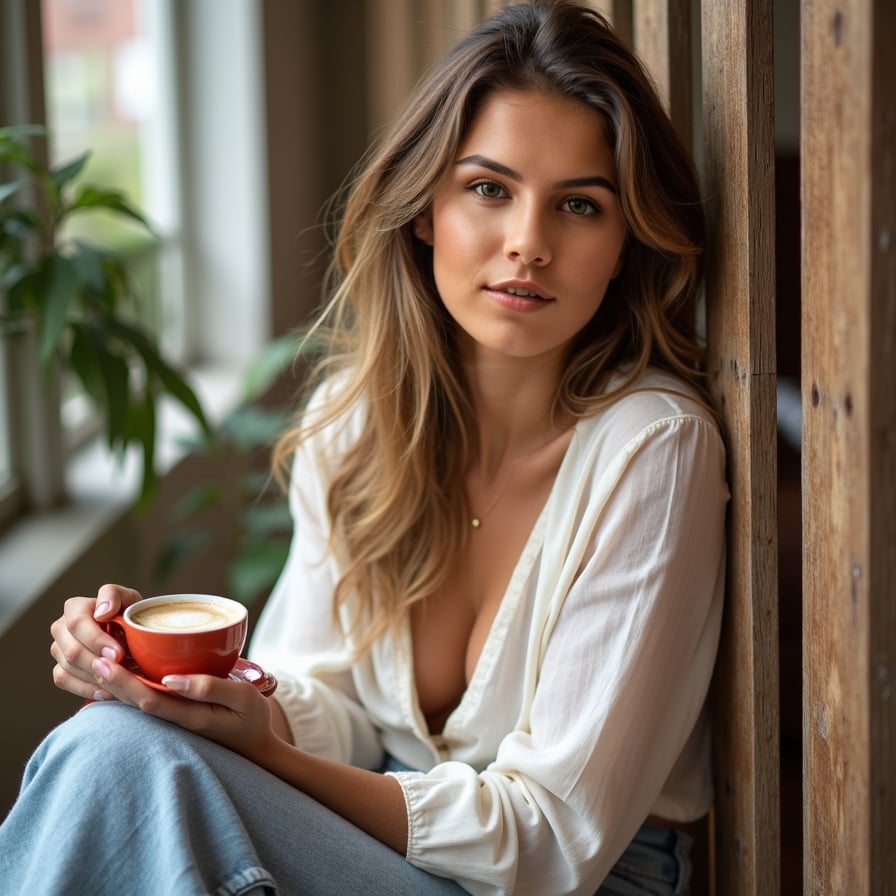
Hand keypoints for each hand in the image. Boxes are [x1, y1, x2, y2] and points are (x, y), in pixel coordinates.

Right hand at [50, 583, 143, 701]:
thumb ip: (114, 596)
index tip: (117, 653)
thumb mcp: (129, 599)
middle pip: (72, 650)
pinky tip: (107, 691)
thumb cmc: (129, 614)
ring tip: (118, 682)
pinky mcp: (60, 668)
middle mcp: (61, 628)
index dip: (96, 640)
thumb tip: (101, 612)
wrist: (130, 635)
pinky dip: (86, 688)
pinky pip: (65, 682)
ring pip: (69, 667)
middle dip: (97, 661)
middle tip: (120, 670)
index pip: (77, 624)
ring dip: (94, 676)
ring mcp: (58, 650)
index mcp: (75, 607)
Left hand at [91, 657, 278, 762]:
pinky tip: (122, 677)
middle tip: (93, 658)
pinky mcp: (179, 717)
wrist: (257, 746)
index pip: (148, 699)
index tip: (106, 662)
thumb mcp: (243, 698)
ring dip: (118, 686)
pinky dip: (133, 689)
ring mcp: (176, 721)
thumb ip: (211, 687)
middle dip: (113, 682)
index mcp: (190, 716)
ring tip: (99, 664)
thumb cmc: (252, 718)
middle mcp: (177, 722)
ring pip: (139, 704)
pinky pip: (150, 702)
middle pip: (136, 703)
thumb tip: (172, 678)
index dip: (124, 682)